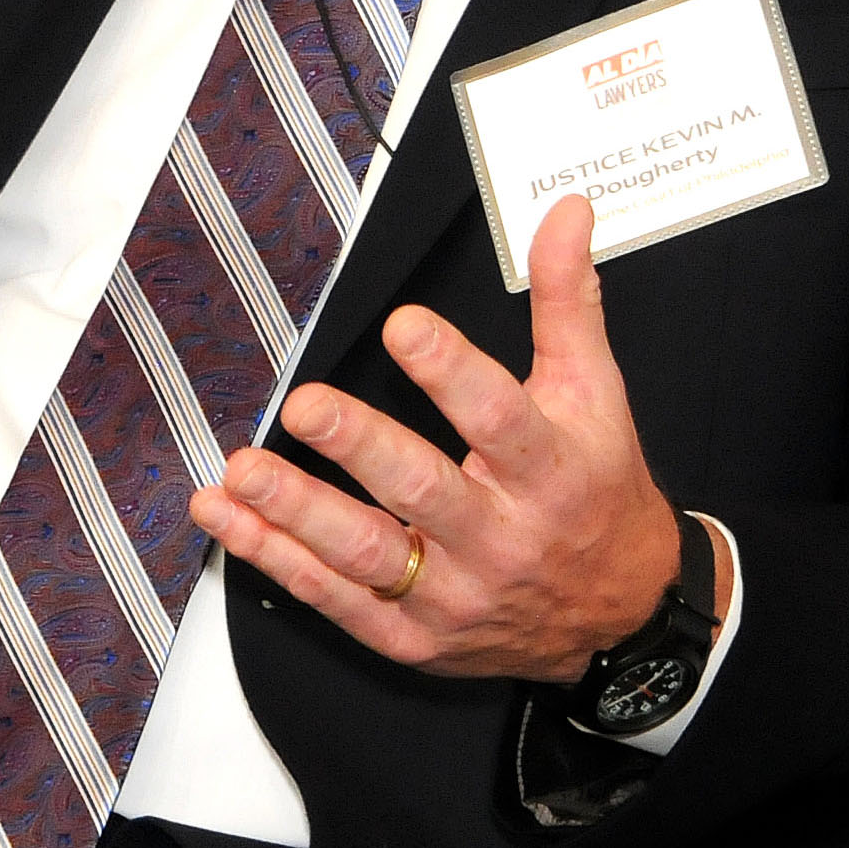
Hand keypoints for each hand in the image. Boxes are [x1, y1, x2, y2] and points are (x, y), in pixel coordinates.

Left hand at [188, 195, 720, 682]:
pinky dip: (276, 559)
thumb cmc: (596, 492)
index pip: (499, 418)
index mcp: (549, 471)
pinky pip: (337, 600)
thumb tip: (565, 211)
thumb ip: (567, 301)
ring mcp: (455, 594)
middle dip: (360, 448)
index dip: (451, 371)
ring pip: (368, 555)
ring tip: (241, 470)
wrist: (620, 618)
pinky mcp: (414, 636)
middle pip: (424, 491)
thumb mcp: (594, 394)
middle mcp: (502, 538)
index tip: (403, 326)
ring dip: (296, 513)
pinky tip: (228, 517)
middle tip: (306, 407)